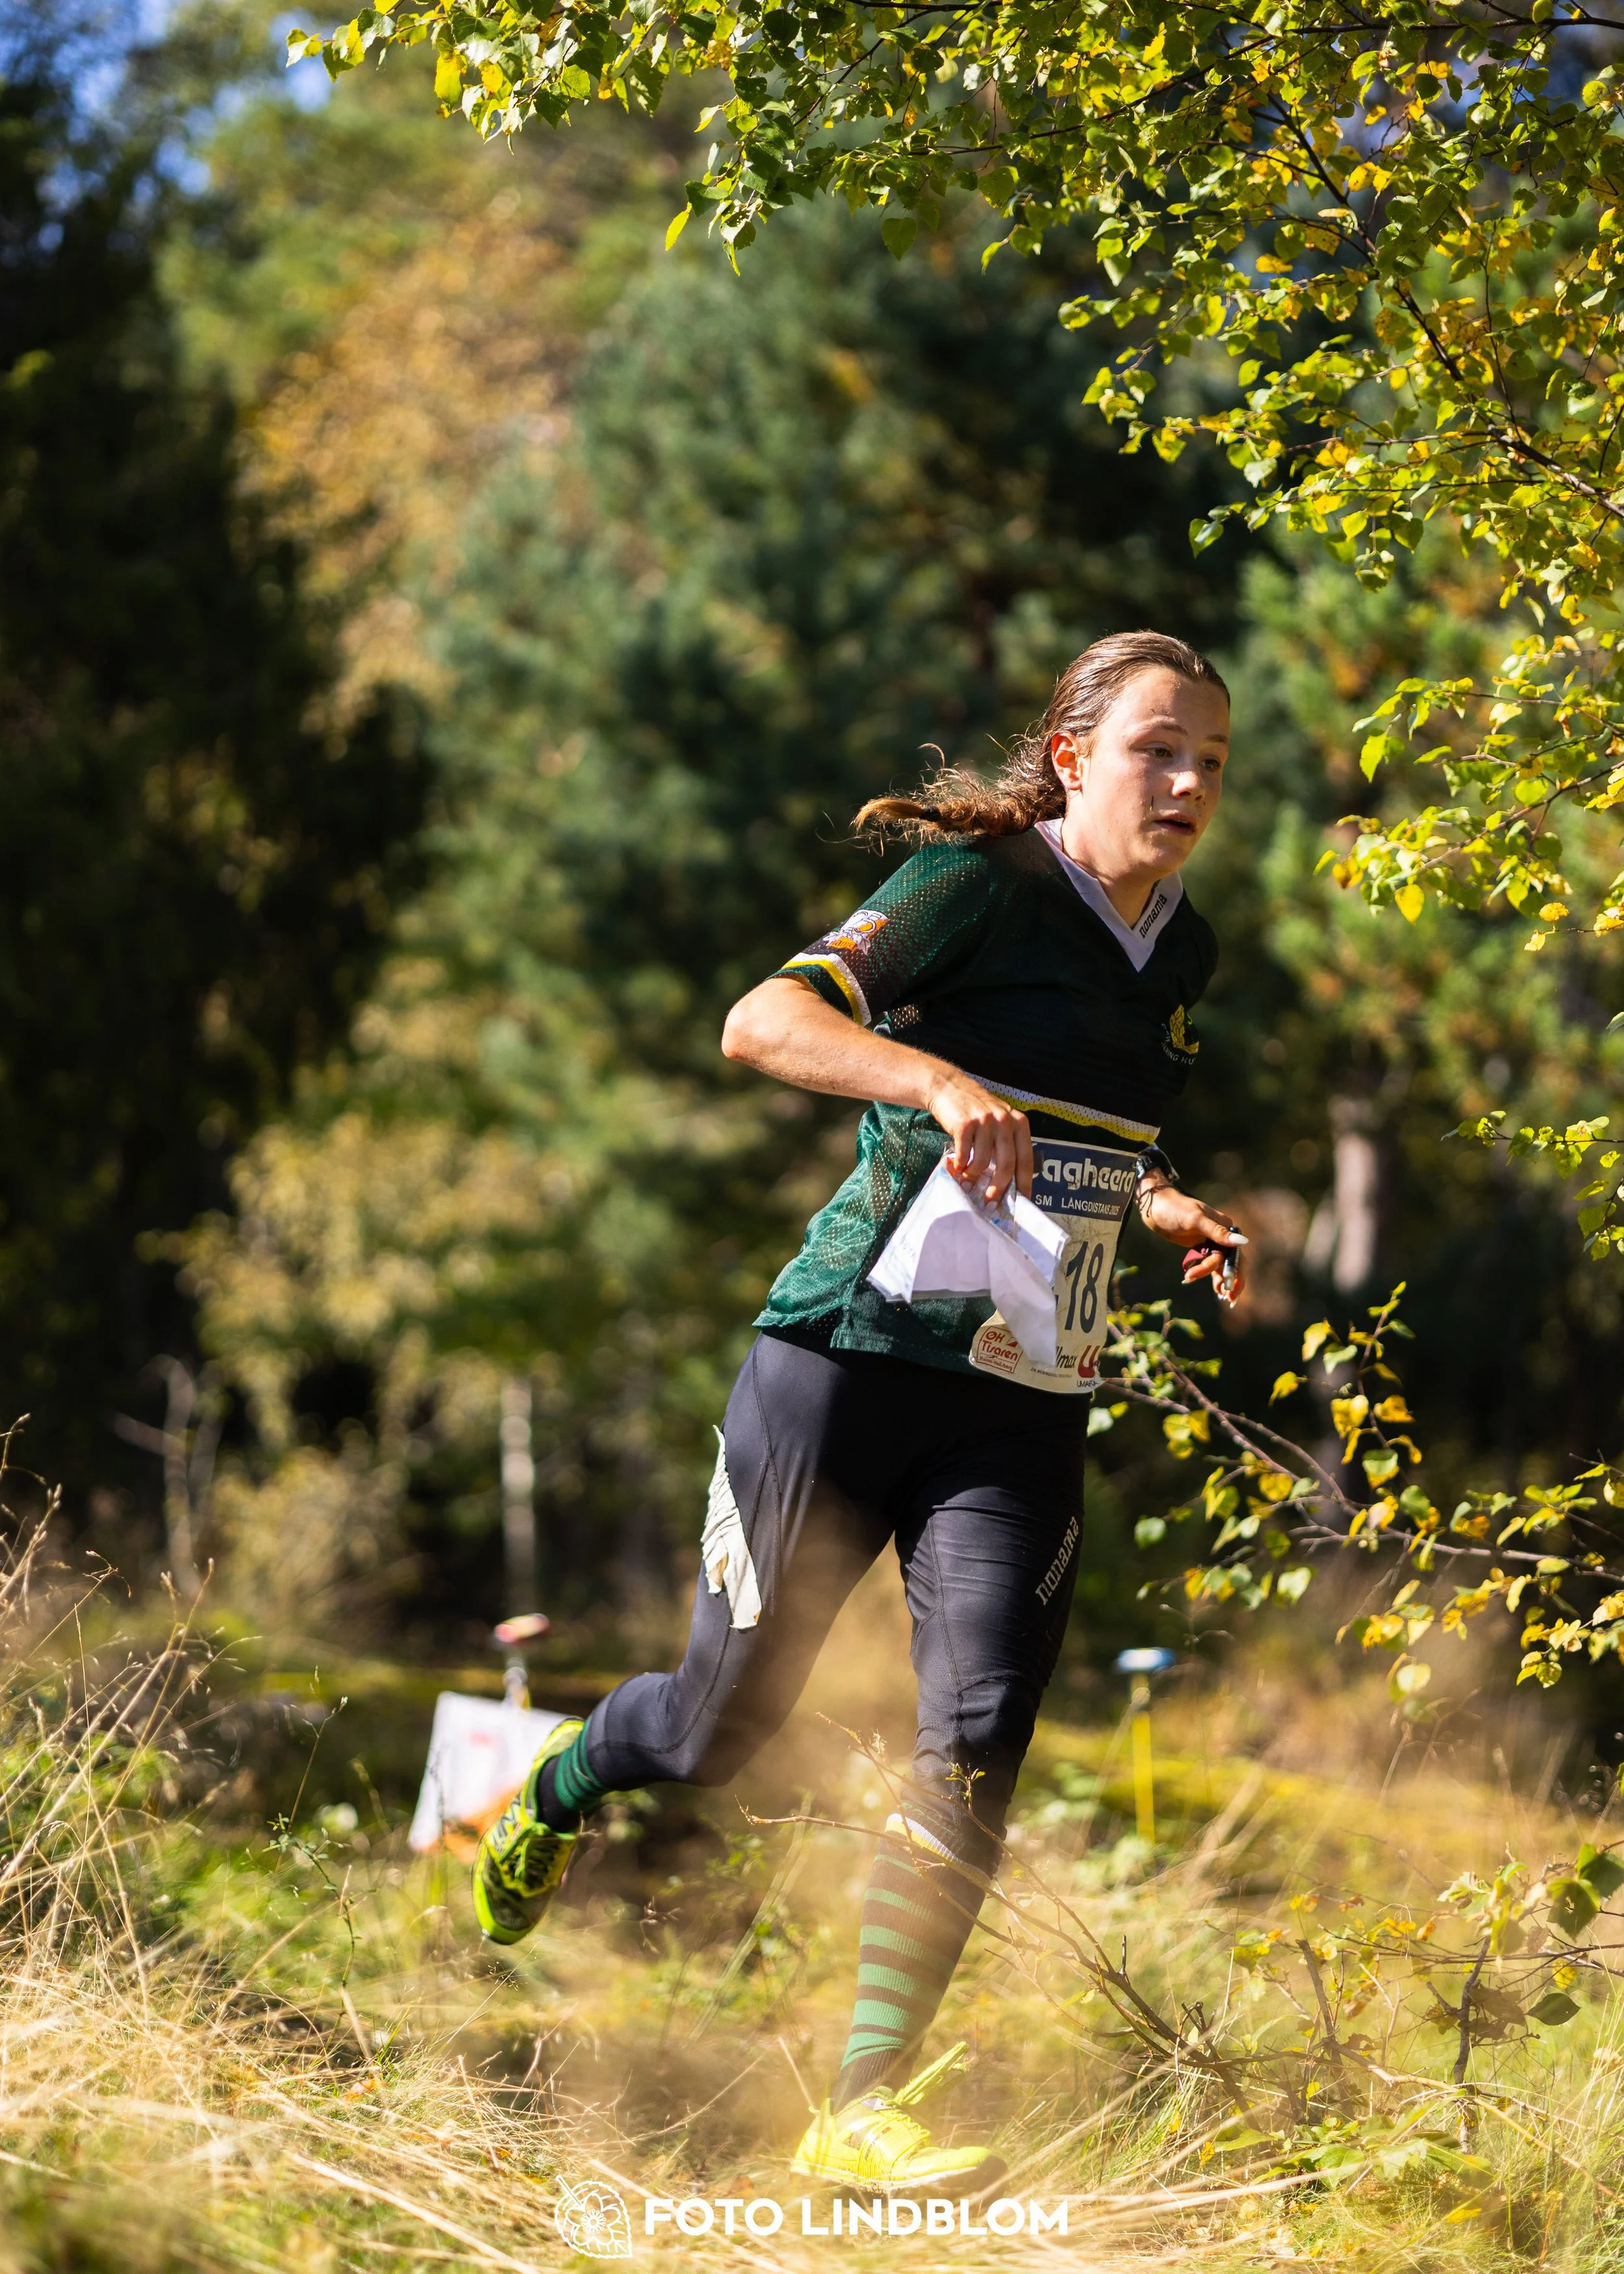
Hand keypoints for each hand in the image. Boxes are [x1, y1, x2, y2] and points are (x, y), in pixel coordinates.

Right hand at [924, 1070, 1032, 1204]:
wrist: (949, 1089)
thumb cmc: (976, 1110)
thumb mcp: (999, 1123)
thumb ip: (1006, 1146)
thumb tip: (1009, 1182)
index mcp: (1018, 1123)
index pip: (1025, 1160)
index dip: (1024, 1184)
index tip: (1021, 1202)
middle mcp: (1005, 1121)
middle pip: (1007, 1164)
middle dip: (999, 1187)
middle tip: (991, 1201)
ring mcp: (984, 1121)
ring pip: (984, 1162)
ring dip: (974, 1174)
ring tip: (967, 1176)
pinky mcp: (965, 1124)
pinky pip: (965, 1155)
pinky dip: (961, 1165)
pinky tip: (957, 1166)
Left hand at [1138, 1181, 1248, 1303]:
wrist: (1155, 1206)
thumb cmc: (1175, 1209)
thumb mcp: (1195, 1220)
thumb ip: (1217, 1232)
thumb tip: (1242, 1241)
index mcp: (1225, 1226)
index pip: (1236, 1253)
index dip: (1236, 1272)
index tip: (1229, 1288)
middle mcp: (1221, 1234)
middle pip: (1231, 1261)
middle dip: (1231, 1280)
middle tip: (1229, 1299)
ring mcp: (1210, 1241)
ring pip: (1220, 1265)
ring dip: (1220, 1280)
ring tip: (1220, 1296)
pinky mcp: (1199, 1247)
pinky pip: (1210, 1264)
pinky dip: (1209, 1275)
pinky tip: (1213, 1288)